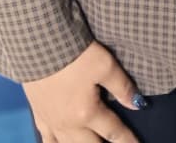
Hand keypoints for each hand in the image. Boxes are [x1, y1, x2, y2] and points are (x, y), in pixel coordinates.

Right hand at [24, 40, 145, 141]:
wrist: (37, 43)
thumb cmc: (74, 53)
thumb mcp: (104, 64)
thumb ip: (122, 86)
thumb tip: (138, 104)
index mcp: (87, 113)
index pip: (113, 132)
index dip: (128, 140)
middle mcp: (69, 124)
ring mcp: (51, 121)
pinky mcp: (38, 114)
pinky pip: (46, 139)